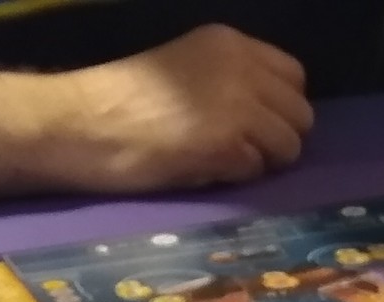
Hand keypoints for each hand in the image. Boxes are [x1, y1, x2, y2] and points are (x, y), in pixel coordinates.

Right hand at [45, 24, 314, 191]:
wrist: (82, 122)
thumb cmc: (124, 102)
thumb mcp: (186, 71)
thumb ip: (230, 82)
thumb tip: (269, 117)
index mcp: (231, 42)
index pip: (293, 76)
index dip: (280, 107)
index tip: (256, 125)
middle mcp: (242, 66)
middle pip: (301, 114)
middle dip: (279, 138)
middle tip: (242, 152)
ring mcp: (238, 104)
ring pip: (289, 145)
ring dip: (262, 161)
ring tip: (221, 162)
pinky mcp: (228, 143)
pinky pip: (258, 170)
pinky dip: (236, 177)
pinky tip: (203, 169)